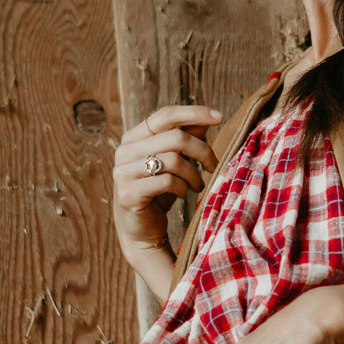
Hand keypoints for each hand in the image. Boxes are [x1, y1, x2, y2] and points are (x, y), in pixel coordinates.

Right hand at [112, 104, 221, 259]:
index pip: (166, 114)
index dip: (194, 112)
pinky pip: (166, 181)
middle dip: (202, 151)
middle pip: (175, 137)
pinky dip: (182, 188)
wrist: (142, 231)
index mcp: (134, 137)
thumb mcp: (175, 162)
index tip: (219, 116)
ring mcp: (123, 172)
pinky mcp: (128, 194)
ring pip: (173, 160)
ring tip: (198, 185)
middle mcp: (124, 150)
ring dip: (194, 174)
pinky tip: (183, 194)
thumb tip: (206, 119)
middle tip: (214, 166)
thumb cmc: (160, 192)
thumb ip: (186, 139)